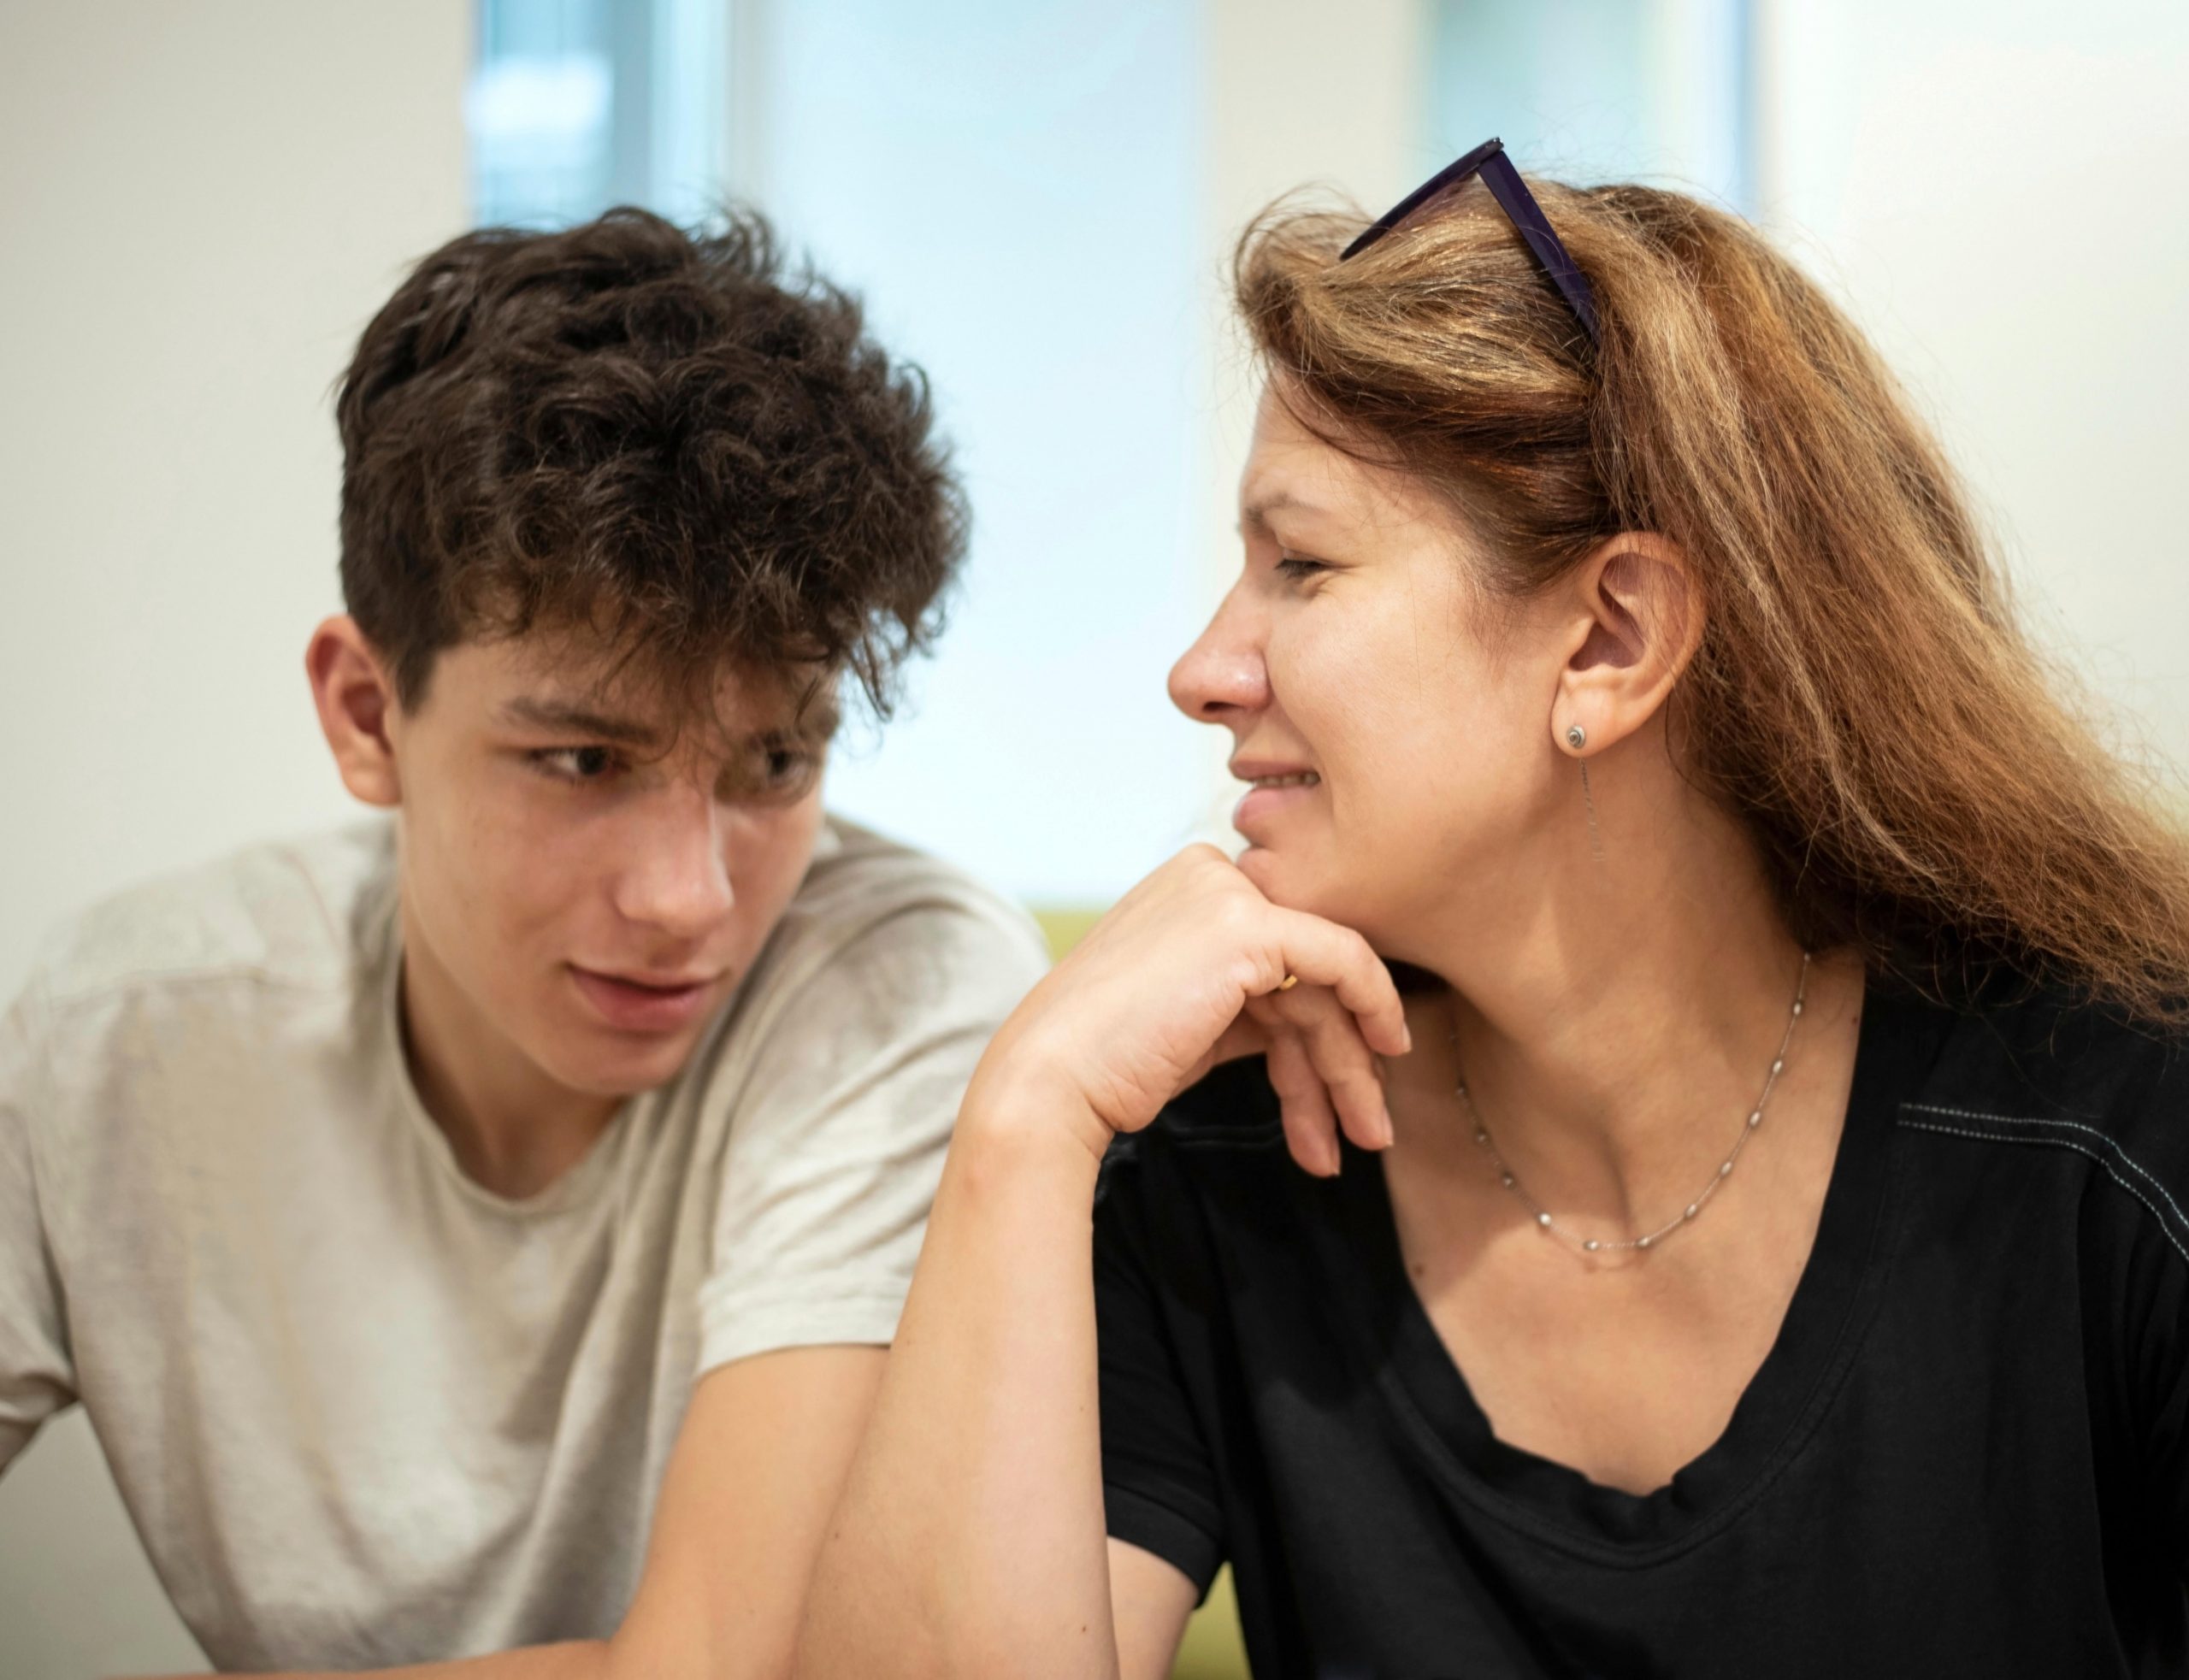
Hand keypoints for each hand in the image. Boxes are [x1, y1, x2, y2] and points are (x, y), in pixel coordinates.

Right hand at [972, 846, 1409, 1174]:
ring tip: (1365, 1138)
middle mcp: (1210, 877)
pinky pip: (1343, 960)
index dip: (1318, 1030)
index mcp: (1189, 890)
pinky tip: (1385, 1062)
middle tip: (1368, 1128)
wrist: (1053, 1079)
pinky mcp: (1249, 927)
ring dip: (1350, 1070)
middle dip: (1340, 1058)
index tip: (1341, 1091)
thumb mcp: (1195, 1019)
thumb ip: (1253, 1006)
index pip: (1279, 957)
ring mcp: (1228, 895)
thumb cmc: (1110, 1062)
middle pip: (1304, 974)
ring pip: (1326, 984)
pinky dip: (1376, 1008)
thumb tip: (1327, 1035)